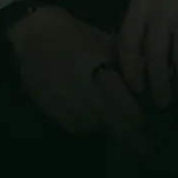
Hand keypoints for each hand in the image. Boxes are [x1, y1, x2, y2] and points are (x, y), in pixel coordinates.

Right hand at [8, 4, 149, 148]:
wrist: (31, 30)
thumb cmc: (73, 33)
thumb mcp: (101, 39)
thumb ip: (122, 61)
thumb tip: (147, 78)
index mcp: (91, 60)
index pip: (117, 96)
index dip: (133, 113)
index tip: (143, 122)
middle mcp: (73, 78)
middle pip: (104, 114)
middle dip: (126, 132)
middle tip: (142, 147)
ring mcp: (55, 91)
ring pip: (87, 123)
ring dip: (103, 127)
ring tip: (111, 125)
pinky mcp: (41, 100)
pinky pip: (68, 123)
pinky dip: (82, 126)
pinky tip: (89, 120)